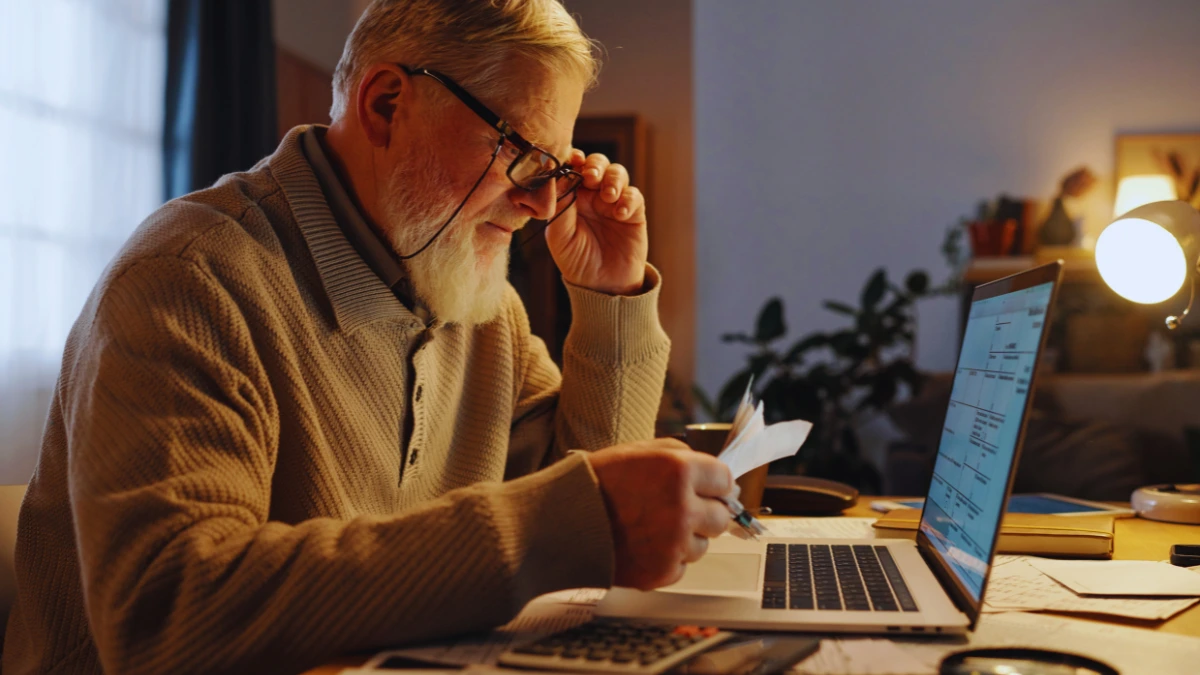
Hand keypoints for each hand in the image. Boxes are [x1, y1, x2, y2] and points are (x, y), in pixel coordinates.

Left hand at [544, 151, 647, 295]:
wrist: (602, 285)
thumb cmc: (576, 261)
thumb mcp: (558, 236)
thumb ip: (559, 207)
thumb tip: (561, 178)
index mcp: (572, 196)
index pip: (573, 168)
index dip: (574, 159)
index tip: (573, 160)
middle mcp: (592, 195)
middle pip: (597, 163)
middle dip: (595, 164)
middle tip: (591, 176)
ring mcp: (614, 202)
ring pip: (617, 173)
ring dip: (613, 179)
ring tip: (608, 196)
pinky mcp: (634, 213)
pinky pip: (634, 195)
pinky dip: (628, 200)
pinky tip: (620, 214)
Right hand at [586, 438, 733, 590]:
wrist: (563, 523)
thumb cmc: (597, 483)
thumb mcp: (638, 451)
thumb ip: (681, 455)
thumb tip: (719, 475)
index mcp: (679, 470)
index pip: (726, 480)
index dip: (714, 484)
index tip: (707, 489)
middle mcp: (683, 507)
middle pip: (721, 516)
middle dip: (704, 512)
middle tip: (676, 510)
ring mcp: (674, 543)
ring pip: (702, 544)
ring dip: (686, 538)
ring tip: (651, 528)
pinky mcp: (664, 571)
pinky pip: (681, 566)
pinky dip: (667, 559)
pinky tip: (643, 545)